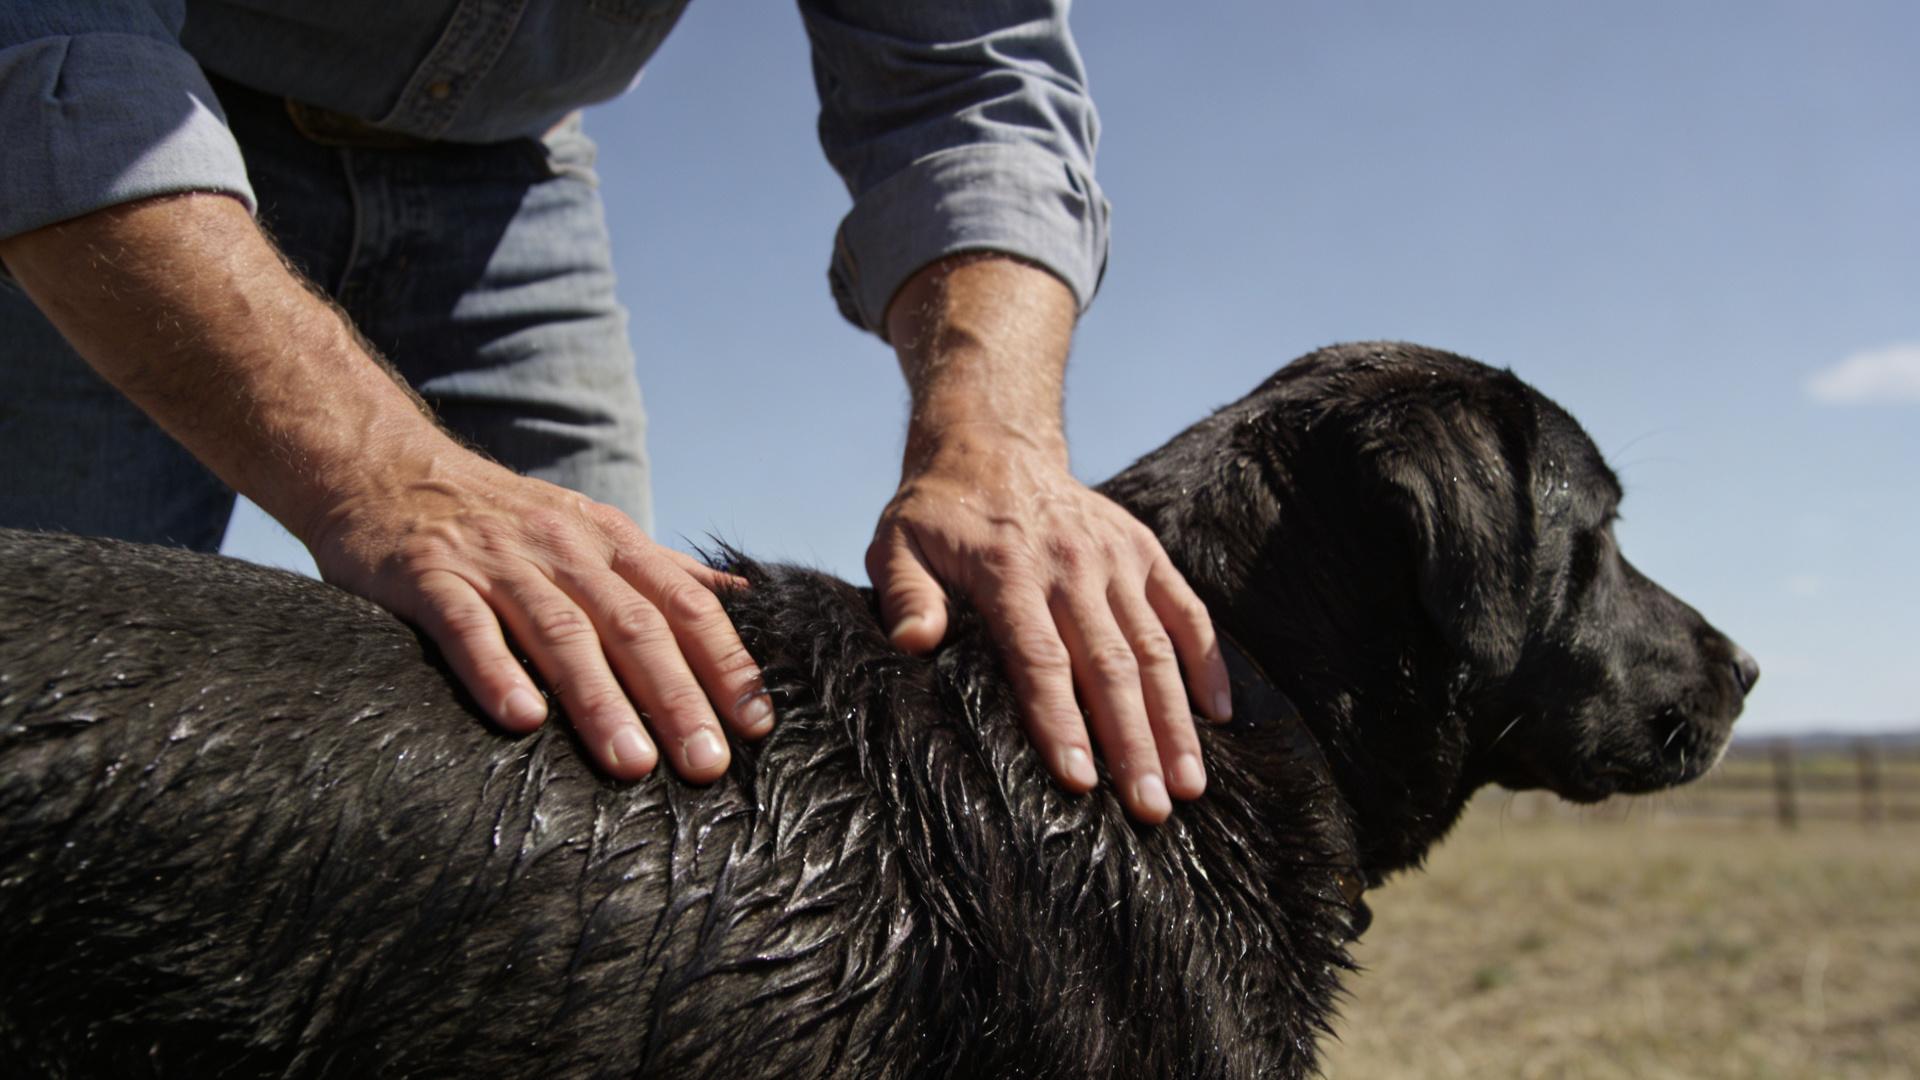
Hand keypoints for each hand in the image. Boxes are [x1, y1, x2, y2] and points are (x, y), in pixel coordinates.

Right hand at [304, 447, 771, 781]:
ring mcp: (495, 562)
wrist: (383, 467)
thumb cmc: (500, 516)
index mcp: (610, 543)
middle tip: (707, 763)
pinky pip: (467, 627)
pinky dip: (495, 672)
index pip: (684, 605)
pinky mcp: (429, 576)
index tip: (756, 724)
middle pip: (633, 627)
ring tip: (632, 764)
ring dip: (599, 700)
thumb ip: (661, 569)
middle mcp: (562, 549)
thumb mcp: (589, 528)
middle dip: (676, 697)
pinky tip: (522, 720)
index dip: (725, 662)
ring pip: (560, 633)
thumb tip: (741, 594)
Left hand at [868, 428, 1231, 822]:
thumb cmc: (938, 514)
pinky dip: (1207, 661)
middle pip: (1108, 665)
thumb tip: (913, 642)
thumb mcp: (897, 543)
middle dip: (1133, 742)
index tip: (1080, 781)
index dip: (1061, 721)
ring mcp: (1116, 557)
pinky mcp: (1145, 551)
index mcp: (1010, 570)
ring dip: (1175, 719)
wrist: (992, 445)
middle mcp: (1072, 564)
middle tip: (1151, 809)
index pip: (1040, 658)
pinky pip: (1187, 610)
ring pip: (1154, 647)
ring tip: (1189, 785)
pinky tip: (1219, 717)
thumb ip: (904, 593)